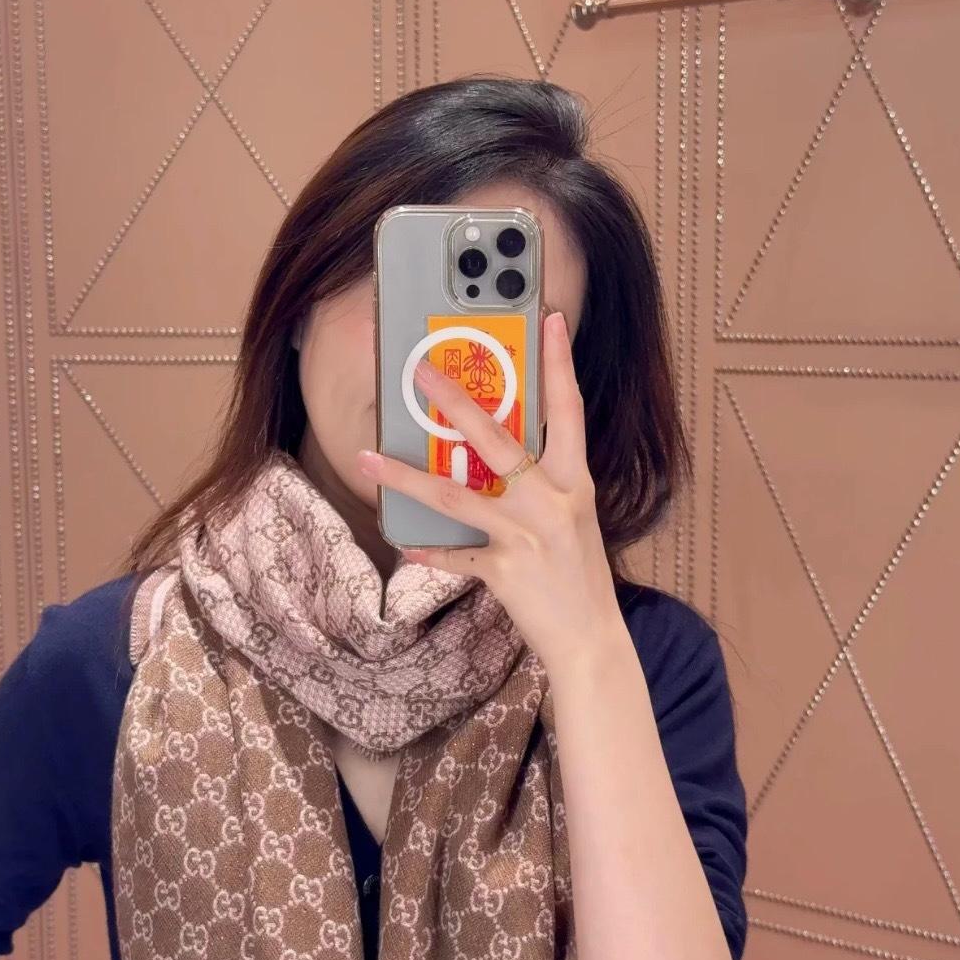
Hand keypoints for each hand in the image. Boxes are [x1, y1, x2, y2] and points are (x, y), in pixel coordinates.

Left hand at [356, 310, 620, 671]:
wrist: (592, 640)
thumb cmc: (580, 578)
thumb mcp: (573, 520)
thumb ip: (544, 487)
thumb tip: (503, 458)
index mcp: (575, 482)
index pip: (569, 410)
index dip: (560, 363)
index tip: (551, 320)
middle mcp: (552, 501)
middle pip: (497, 439)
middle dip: (457, 400)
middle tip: (422, 370)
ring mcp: (526, 535)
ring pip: (454, 496)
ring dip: (405, 476)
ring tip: (368, 457)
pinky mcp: (504, 569)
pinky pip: (455, 554)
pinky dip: (429, 551)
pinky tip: (405, 544)